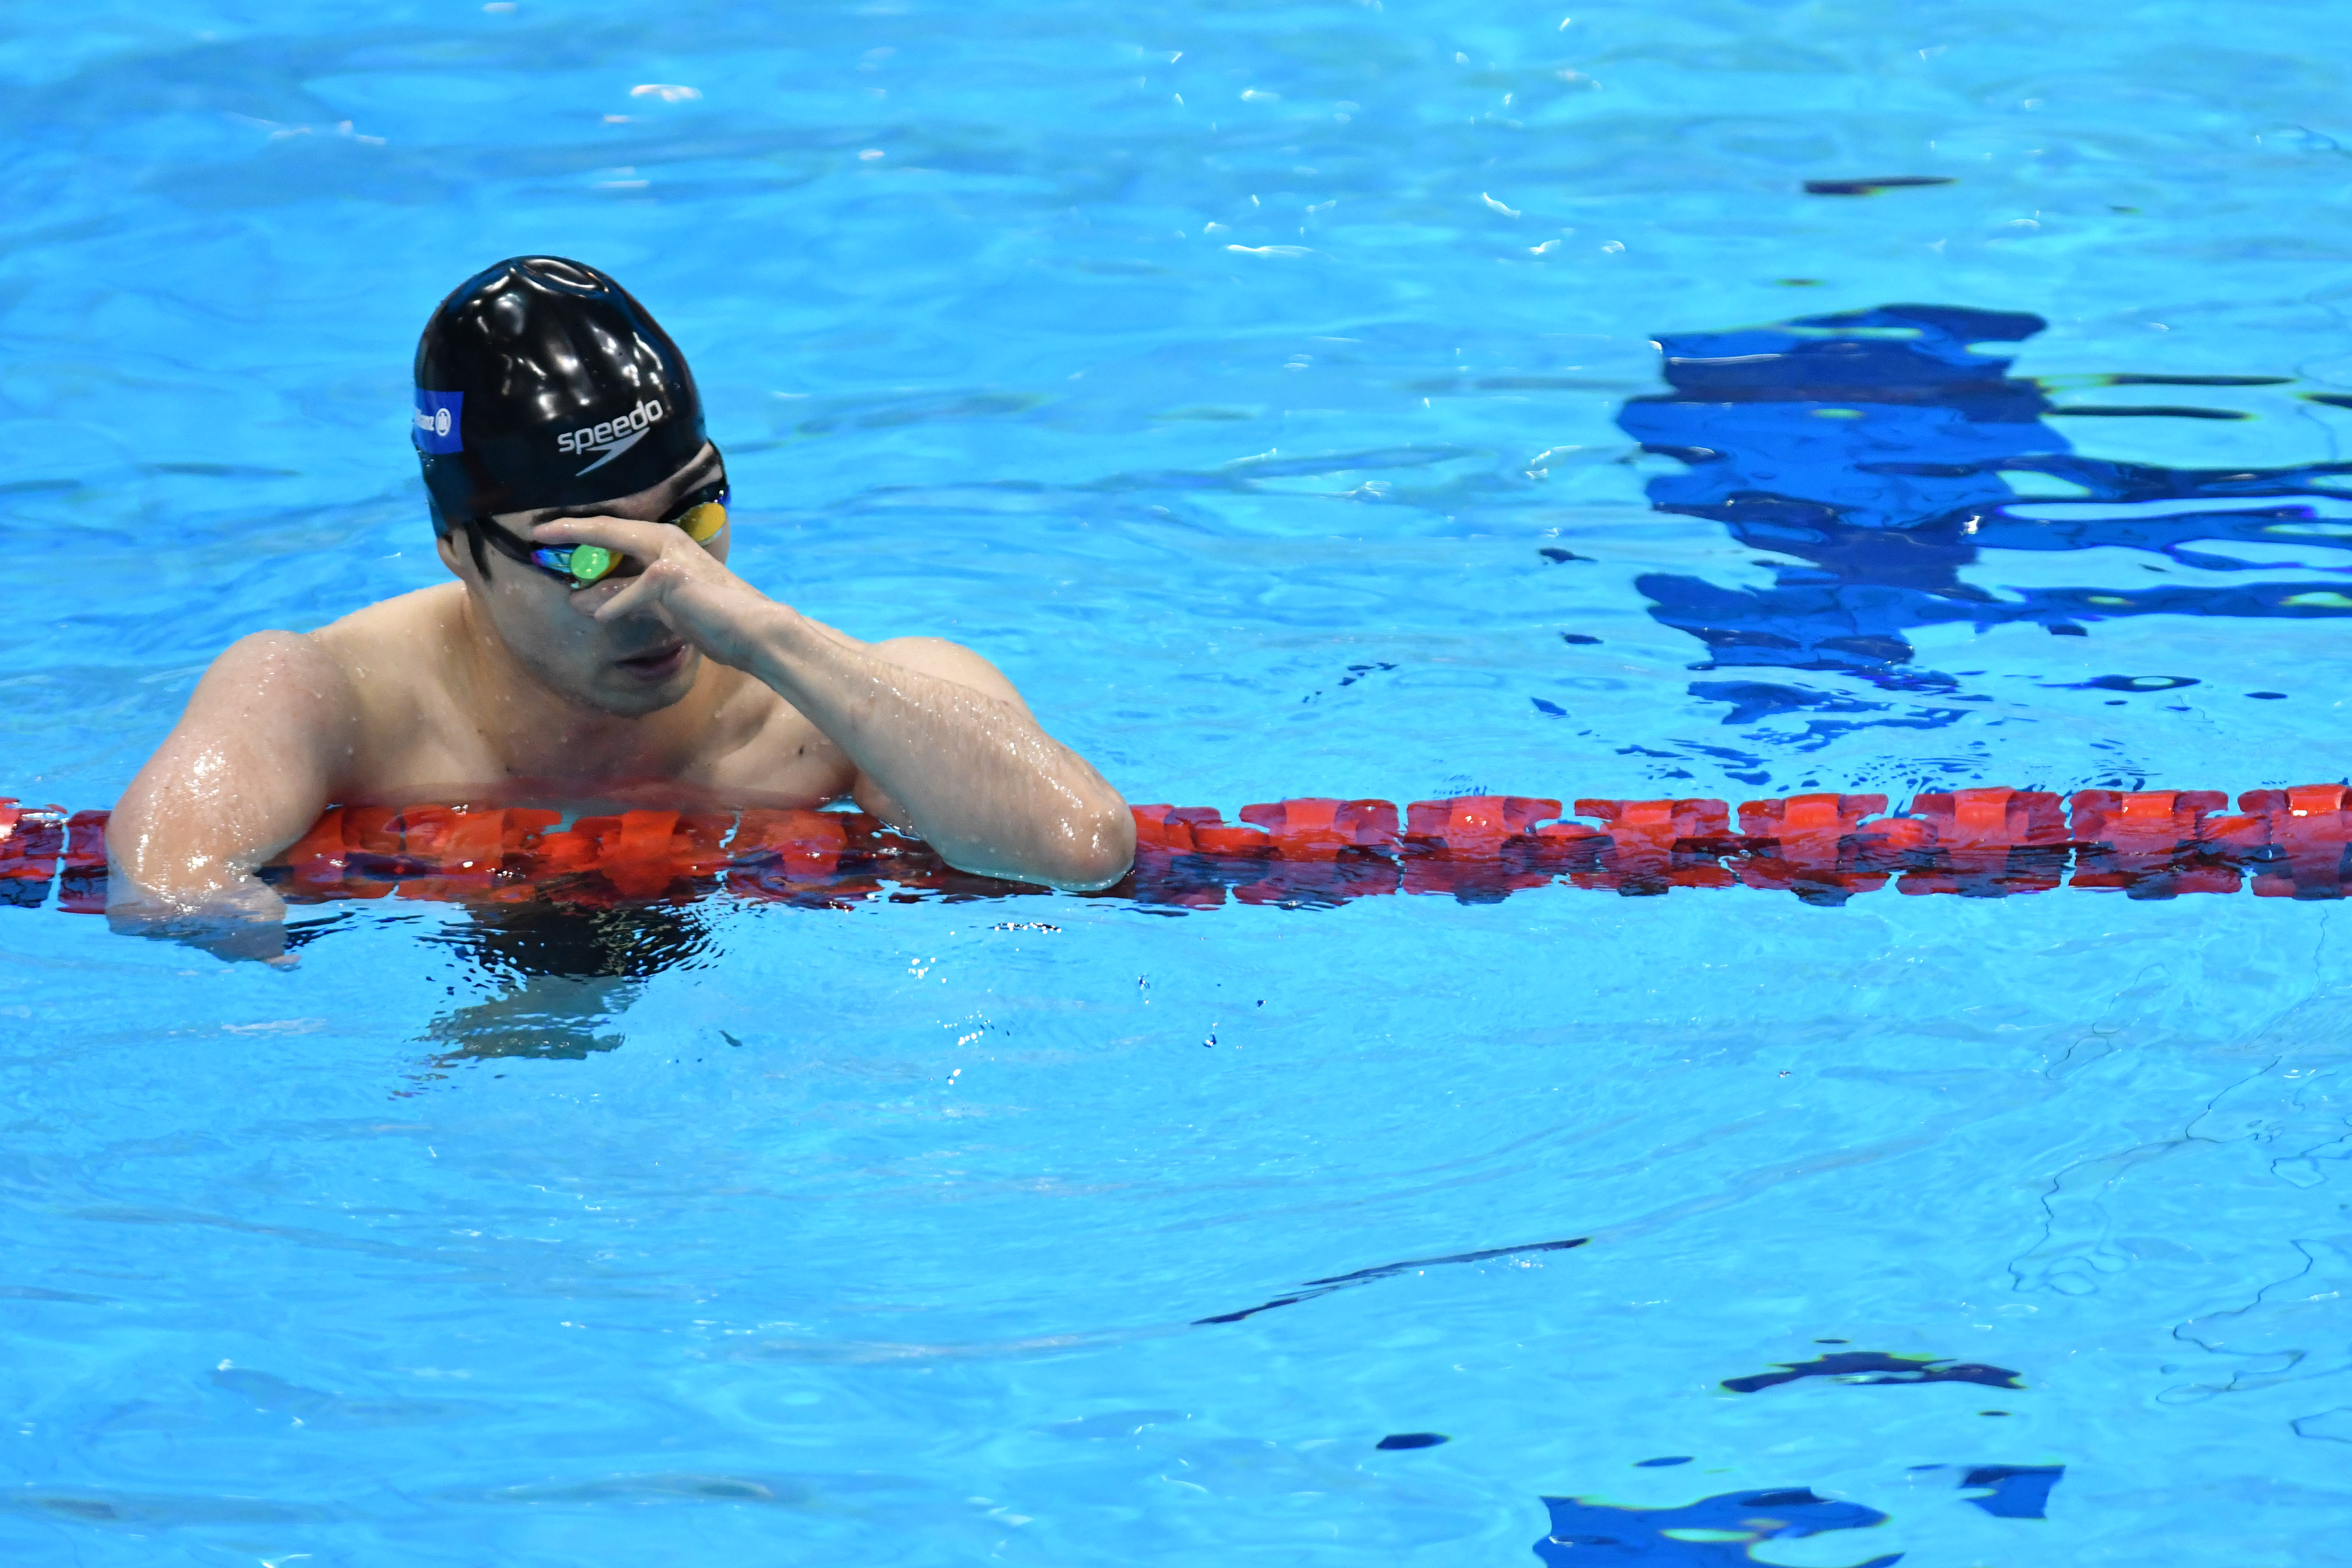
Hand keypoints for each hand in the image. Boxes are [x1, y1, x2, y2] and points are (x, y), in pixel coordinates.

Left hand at [530, 514, 782, 670]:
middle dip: (570, 530)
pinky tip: (600, 617)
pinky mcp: (669, 578)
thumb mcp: (664, 610)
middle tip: (538, 533)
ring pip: (614, 548)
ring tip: (556, 573)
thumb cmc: (717, 622)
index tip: (550, 534)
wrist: (757, 633)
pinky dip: (614, 606)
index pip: (617, 533)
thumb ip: (626, 600)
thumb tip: (582, 603)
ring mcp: (669, 556)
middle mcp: (667, 540)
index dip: (582, 531)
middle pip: (608, 529)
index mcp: (668, 543)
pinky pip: (629, 593)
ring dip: (583, 566)